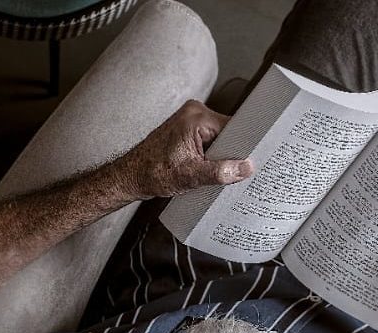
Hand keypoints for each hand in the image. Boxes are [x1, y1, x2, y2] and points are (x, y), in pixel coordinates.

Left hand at [118, 100, 253, 198]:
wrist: (131, 176)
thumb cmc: (153, 172)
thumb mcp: (191, 176)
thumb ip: (220, 172)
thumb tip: (245, 167)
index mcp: (196, 116)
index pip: (235, 127)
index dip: (242, 146)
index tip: (247, 161)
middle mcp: (194, 112)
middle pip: (228, 132)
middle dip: (229, 152)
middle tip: (222, 170)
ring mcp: (190, 119)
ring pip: (219, 138)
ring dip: (218, 155)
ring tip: (205, 168)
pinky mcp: (188, 128)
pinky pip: (210, 139)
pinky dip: (210, 154)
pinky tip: (202, 166)